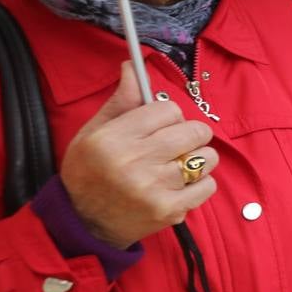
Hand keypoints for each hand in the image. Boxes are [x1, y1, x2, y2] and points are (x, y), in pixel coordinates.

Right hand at [61, 62, 218, 249]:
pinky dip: (200, 184)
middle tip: (173, 145)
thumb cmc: (89, 173)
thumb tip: (133, 66)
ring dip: (197, 159)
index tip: (158, 126)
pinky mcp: (169, 211)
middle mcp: (133, 163)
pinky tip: (179, 186)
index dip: (167, 115)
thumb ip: (121, 101)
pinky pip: (208, 185)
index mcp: (112, 139)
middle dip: (189, 134)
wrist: (83, 225)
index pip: (168, 109)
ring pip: (206, 158)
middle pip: (194, 130)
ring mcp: (153, 189)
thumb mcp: (94, 133)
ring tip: (176, 166)